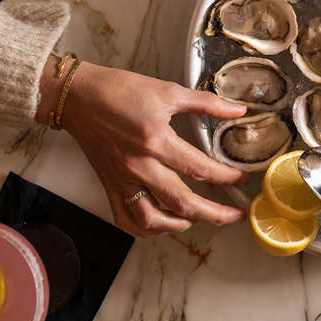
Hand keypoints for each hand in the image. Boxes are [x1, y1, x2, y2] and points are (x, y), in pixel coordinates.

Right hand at [38, 59, 248, 236]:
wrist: (78, 96)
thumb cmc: (120, 90)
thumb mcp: (168, 91)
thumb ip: (207, 104)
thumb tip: (239, 110)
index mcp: (156, 141)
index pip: (199, 168)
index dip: (226, 177)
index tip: (242, 179)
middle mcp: (139, 166)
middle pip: (182, 203)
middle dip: (214, 214)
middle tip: (235, 215)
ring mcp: (122, 180)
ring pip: (153, 220)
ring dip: (180, 226)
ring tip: (199, 219)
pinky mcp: (109, 186)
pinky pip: (126, 219)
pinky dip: (147, 229)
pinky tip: (164, 225)